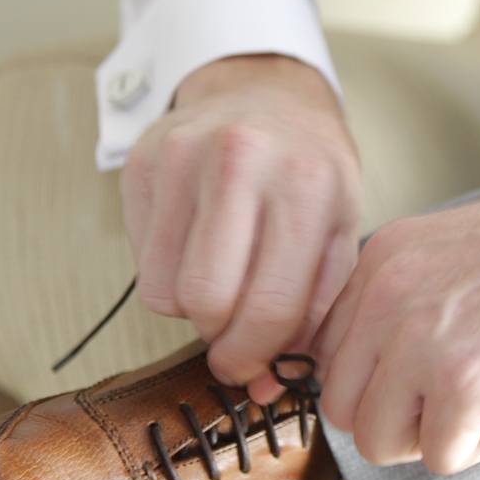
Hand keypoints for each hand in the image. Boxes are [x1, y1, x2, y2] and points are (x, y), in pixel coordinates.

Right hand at [120, 54, 362, 402]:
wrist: (266, 91)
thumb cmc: (310, 172)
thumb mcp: (338, 232)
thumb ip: (313, 315)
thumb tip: (266, 388)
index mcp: (306, 187)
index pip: (270, 305)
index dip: (256, 355)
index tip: (251, 369)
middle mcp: (242, 164)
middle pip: (207, 304)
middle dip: (221, 337)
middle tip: (235, 330)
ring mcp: (183, 158)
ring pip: (165, 292)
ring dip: (191, 308)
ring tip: (222, 279)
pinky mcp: (141, 162)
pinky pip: (141, 262)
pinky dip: (167, 275)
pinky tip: (197, 246)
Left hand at [317, 141, 479, 473]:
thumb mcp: (463, 253)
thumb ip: (412, 300)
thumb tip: (386, 376)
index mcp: (385, 257)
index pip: (330, 351)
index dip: (377, 381)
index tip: (422, 384)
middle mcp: (388, 295)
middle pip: (343, 404)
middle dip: (398, 420)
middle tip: (458, 403)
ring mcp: (420, 340)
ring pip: (375, 440)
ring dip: (429, 440)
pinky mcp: (463, 385)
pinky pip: (438, 457)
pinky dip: (477, 450)